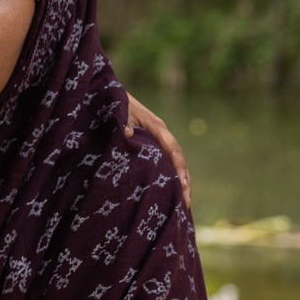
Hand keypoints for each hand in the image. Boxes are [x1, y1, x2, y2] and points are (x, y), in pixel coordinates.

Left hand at [124, 91, 191, 207]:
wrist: (112, 95)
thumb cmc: (116, 103)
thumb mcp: (119, 112)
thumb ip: (123, 122)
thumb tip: (127, 134)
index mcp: (157, 127)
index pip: (173, 149)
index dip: (179, 168)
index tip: (183, 185)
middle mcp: (162, 134)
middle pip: (179, 159)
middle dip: (185, 181)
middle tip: (186, 204)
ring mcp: (159, 139)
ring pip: (175, 162)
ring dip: (180, 182)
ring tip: (183, 204)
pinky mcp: (152, 144)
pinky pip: (165, 161)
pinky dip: (170, 176)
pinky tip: (170, 191)